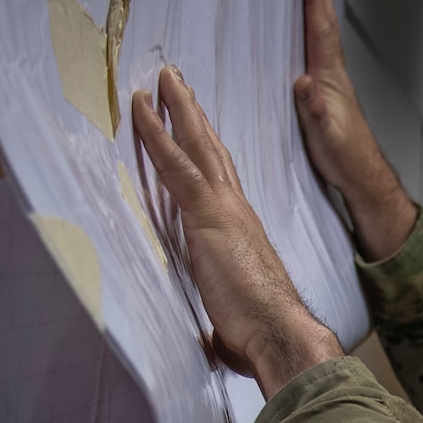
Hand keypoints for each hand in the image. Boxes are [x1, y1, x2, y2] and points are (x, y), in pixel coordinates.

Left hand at [131, 69, 343, 392]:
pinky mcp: (207, 215)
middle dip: (194, 115)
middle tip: (177, 84)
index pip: (220, 182)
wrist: (280, 331)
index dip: (206, 153)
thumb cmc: (263, 332)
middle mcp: (236, 209)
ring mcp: (223, 209)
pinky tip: (142, 111)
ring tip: (161, 80)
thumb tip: (213, 342)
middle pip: (212, 151)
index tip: (195, 129)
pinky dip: (158, 135)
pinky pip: (176, 165)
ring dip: (177, 109)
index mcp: (241, 230)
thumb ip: (220, 319)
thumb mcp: (233, 321)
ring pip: (195, 146)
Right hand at [293, 0, 418, 260]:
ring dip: (315, 10)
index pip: (320, 29)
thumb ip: (315, 108)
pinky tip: (307, 38)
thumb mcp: (325, 134)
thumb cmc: (346, 158)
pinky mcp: (327, 95)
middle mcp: (333, 75)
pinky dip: (312, 35)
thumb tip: (303, 84)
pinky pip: (318, 53)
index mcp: (330, 78)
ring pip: (323, 36)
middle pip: (324, 24)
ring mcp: (332, 84)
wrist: (362, 177)